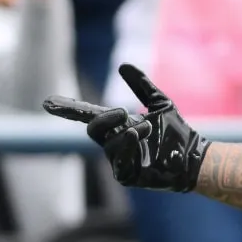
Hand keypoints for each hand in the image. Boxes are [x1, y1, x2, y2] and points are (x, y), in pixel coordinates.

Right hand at [43, 64, 210, 192]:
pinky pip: (118, 162)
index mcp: (118, 126)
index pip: (88, 116)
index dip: (69, 109)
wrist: (193, 154)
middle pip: (93, 130)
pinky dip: (127, 147)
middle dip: (105, 119)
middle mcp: (114, 143)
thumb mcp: (160, 102)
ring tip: (150, 127)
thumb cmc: (177, 131)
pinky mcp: (127, 175)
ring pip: (109, 144)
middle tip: (125, 112)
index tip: (48, 102)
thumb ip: (142, 86)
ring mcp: (119, 161)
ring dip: (129, 132)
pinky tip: (138, 138)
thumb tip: (122, 65)